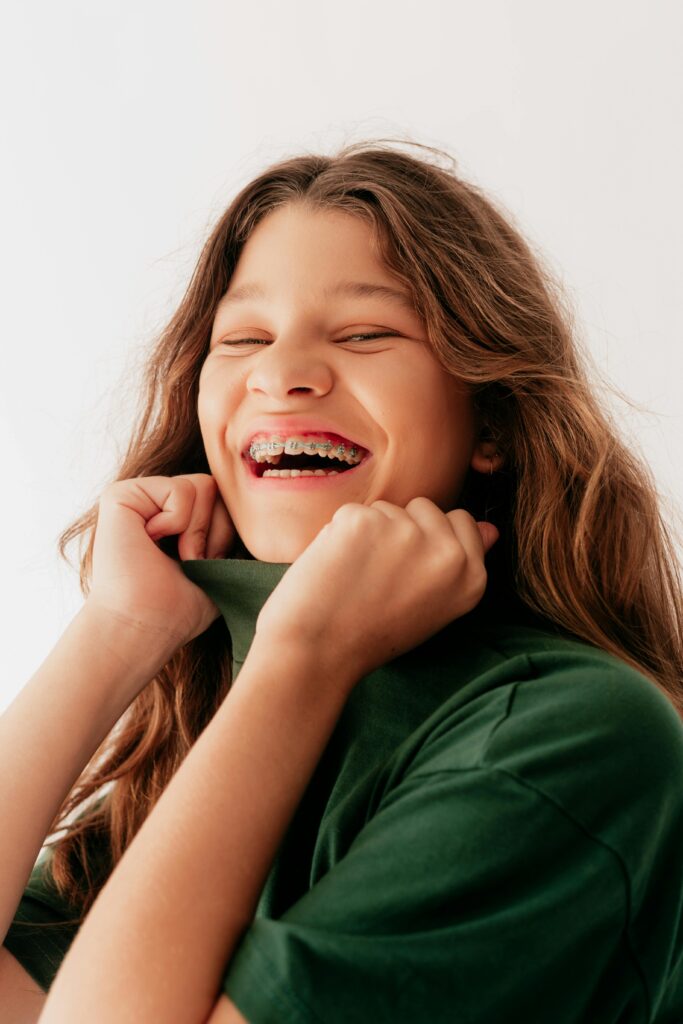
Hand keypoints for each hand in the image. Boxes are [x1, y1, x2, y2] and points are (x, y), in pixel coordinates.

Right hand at [87, 474, 235, 650]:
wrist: (145, 627)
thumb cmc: (181, 608)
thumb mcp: (221, 564)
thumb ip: (234, 530)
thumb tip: (269, 511)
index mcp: (176, 517)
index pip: (224, 499)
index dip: (225, 533)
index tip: (205, 565)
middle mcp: (155, 502)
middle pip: (216, 487)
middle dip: (214, 529)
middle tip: (190, 562)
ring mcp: (138, 496)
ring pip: (203, 484)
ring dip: (196, 529)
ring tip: (174, 556)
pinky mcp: (121, 495)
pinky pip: (180, 488)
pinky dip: (177, 521)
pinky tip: (151, 542)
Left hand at [253, 497, 498, 683]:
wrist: (318, 651)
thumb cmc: (373, 634)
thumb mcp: (434, 606)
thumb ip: (462, 565)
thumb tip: (491, 528)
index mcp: (472, 577)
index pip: (463, 521)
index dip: (432, 538)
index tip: (411, 566)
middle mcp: (447, 552)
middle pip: (427, 508)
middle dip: (403, 529)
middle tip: (382, 577)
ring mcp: (406, 532)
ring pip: (388, 508)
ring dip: (370, 532)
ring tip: (357, 576)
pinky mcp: (365, 521)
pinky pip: (355, 511)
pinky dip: (341, 533)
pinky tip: (336, 567)